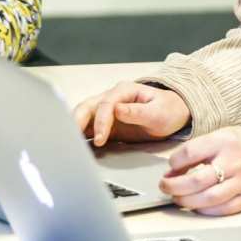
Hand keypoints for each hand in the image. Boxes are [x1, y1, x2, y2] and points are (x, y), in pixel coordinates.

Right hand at [73, 81, 190, 145]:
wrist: (172, 113)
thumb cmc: (167, 110)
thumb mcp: (158, 111)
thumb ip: (138, 111)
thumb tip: (117, 110)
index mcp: (124, 91)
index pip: (106, 104)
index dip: (101, 121)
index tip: (100, 139)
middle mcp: (111, 99)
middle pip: (87, 107)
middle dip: (77, 122)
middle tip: (72, 141)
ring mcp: (106, 111)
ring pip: (83, 117)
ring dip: (74, 130)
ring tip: (68, 146)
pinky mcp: (105, 125)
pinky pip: (88, 130)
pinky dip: (80, 138)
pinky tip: (75, 149)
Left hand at [160, 125, 240, 215]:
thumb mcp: (224, 134)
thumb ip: (200, 148)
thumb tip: (174, 168)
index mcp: (225, 141)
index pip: (190, 153)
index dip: (173, 162)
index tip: (170, 167)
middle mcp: (234, 162)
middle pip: (195, 181)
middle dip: (173, 186)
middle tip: (165, 186)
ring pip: (206, 199)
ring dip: (185, 201)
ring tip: (177, 197)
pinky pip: (221, 210)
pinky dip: (204, 211)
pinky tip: (196, 206)